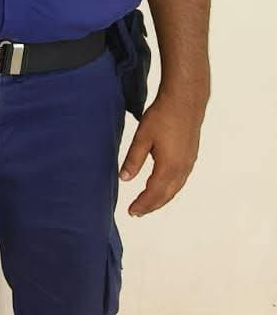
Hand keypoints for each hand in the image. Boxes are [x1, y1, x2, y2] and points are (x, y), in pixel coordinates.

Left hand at [119, 94, 201, 216]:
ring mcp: (188, 163)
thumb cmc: (163, 116)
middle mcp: (182, 168)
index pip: (154, 193)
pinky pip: (180, 180)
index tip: (131, 211)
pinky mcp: (191, 156)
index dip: (142, 204)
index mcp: (169, 166)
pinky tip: (164, 187)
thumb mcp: (142, 137)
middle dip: (151, 205)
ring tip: (148, 204)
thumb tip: (124, 178)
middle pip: (166, 195)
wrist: (186, 101)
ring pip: (175, 189)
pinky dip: (170, 189)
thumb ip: (133, 159)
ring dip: (162, 199)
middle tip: (137, 212)